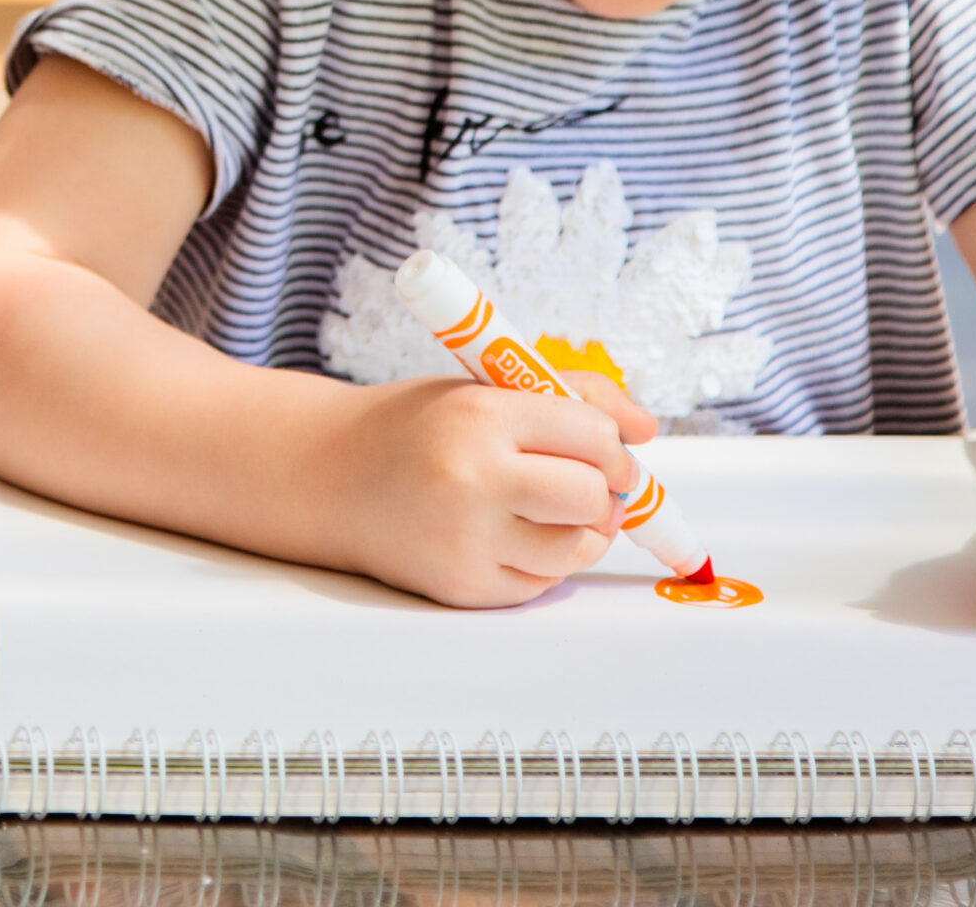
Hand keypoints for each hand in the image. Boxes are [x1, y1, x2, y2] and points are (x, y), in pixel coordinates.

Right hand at [332, 372, 656, 607]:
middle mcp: (474, 476)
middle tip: (587, 481)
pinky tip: (510, 533)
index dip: (612, 444)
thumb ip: (569, 394)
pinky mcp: (463, 586)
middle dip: (604, 491)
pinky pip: (542, 582)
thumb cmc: (415, 427)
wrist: (328, 476)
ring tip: (549, 508)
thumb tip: (646, 428)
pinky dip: (542, 561)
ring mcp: (467, 538)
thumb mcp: (481, 389)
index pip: (592, 433)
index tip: (604, 447)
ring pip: (576, 548)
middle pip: (592, 495)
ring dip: (580, 530)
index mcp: (480, 414)